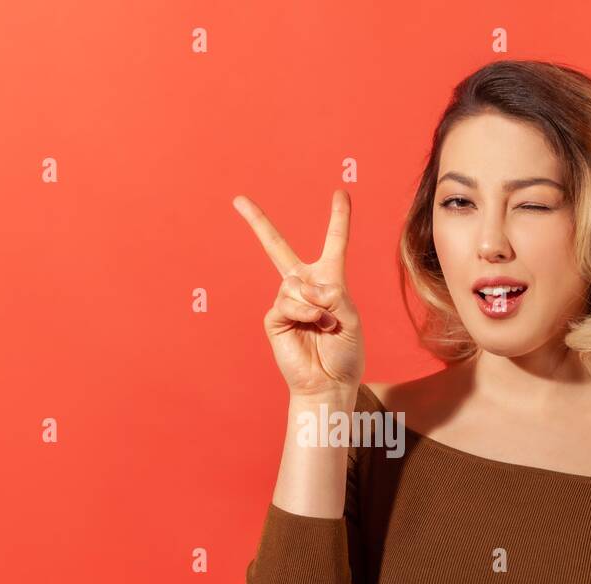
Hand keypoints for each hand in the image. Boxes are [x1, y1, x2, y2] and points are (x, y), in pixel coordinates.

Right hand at [232, 189, 364, 400]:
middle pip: (277, 247)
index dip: (338, 218)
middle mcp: (305, 287)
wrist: (329, 383)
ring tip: (325, 324)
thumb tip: (302, 286)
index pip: (333, 243)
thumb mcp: (351, 316)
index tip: (341, 192)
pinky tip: (313, 325)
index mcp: (329, 281)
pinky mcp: (275, 318)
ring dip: (315, 304)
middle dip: (257, 222)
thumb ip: (331, 292)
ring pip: (294, 283)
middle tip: (239, 200)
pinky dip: (304, 312)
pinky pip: (287, 302)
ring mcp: (287, 302)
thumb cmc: (345, 353)